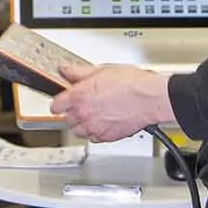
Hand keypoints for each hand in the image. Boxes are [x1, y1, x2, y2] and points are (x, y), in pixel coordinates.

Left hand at [49, 63, 173, 142]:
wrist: (151, 98)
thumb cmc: (131, 84)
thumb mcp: (101, 70)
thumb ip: (78, 72)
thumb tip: (66, 70)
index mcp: (79, 96)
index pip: (56, 105)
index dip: (58, 102)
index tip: (61, 101)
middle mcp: (84, 114)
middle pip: (67, 119)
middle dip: (72, 112)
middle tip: (81, 105)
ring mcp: (95, 128)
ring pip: (78, 131)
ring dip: (81, 124)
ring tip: (91, 115)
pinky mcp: (107, 137)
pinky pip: (93, 138)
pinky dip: (95, 132)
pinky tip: (102, 123)